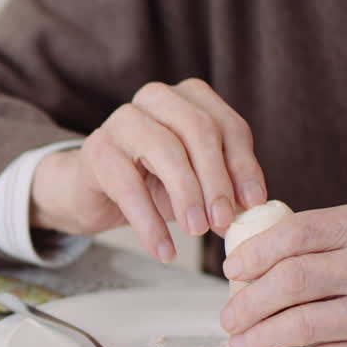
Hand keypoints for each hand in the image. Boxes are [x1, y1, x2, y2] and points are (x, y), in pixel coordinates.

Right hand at [30, 78, 266, 261]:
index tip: (252, 203)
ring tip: (197, 231)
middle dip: (216, 180)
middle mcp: (156, 98)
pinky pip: (129, 187)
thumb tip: (253, 207)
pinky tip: (163, 249)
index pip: (228, 126)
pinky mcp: (96, 150)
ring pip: (166, 150)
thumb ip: (224, 185)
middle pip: (199, 131)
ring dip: (187, 196)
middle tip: (223, 222)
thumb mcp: (196, 181)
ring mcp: (122, 120)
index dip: (244, 165)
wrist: (93, 192)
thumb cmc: (151, 183)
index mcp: (189, 98)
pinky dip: (150, 223)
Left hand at [220, 204, 346, 346]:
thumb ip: (331, 237)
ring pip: (297, 325)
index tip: (233, 272)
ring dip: (256, 339)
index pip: (292, 235)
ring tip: (241, 343)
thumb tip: (258, 253)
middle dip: (245, 304)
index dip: (251, 256)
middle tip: (229, 316)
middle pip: (287, 282)